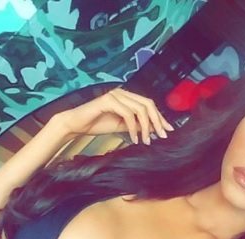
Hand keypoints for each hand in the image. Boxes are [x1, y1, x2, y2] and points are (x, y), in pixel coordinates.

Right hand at [56, 88, 174, 144]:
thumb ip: (137, 125)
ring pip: (140, 109)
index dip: (160, 117)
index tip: (168, 130)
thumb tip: (154, 129)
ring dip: (145, 127)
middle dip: (157, 121)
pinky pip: (128, 114)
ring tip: (146, 141)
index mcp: (127, 96)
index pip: (149, 104)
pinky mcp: (108, 100)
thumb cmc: (97, 124)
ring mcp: (115, 95)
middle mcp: (122, 92)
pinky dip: (133, 128)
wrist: (76, 124)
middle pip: (148, 104)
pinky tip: (134, 139)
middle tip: (161, 136)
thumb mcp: (122, 126)